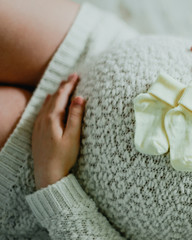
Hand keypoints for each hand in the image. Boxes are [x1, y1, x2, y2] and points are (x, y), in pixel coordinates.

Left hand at [32, 73, 84, 189]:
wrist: (48, 175)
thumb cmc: (63, 157)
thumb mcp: (73, 136)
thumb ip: (76, 116)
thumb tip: (79, 98)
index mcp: (52, 119)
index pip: (61, 96)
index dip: (69, 85)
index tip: (76, 75)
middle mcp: (42, 120)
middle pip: (53, 97)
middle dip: (63, 86)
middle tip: (72, 77)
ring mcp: (38, 126)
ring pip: (46, 104)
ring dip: (55, 94)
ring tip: (63, 86)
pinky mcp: (37, 132)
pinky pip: (41, 111)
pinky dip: (48, 102)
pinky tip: (48, 101)